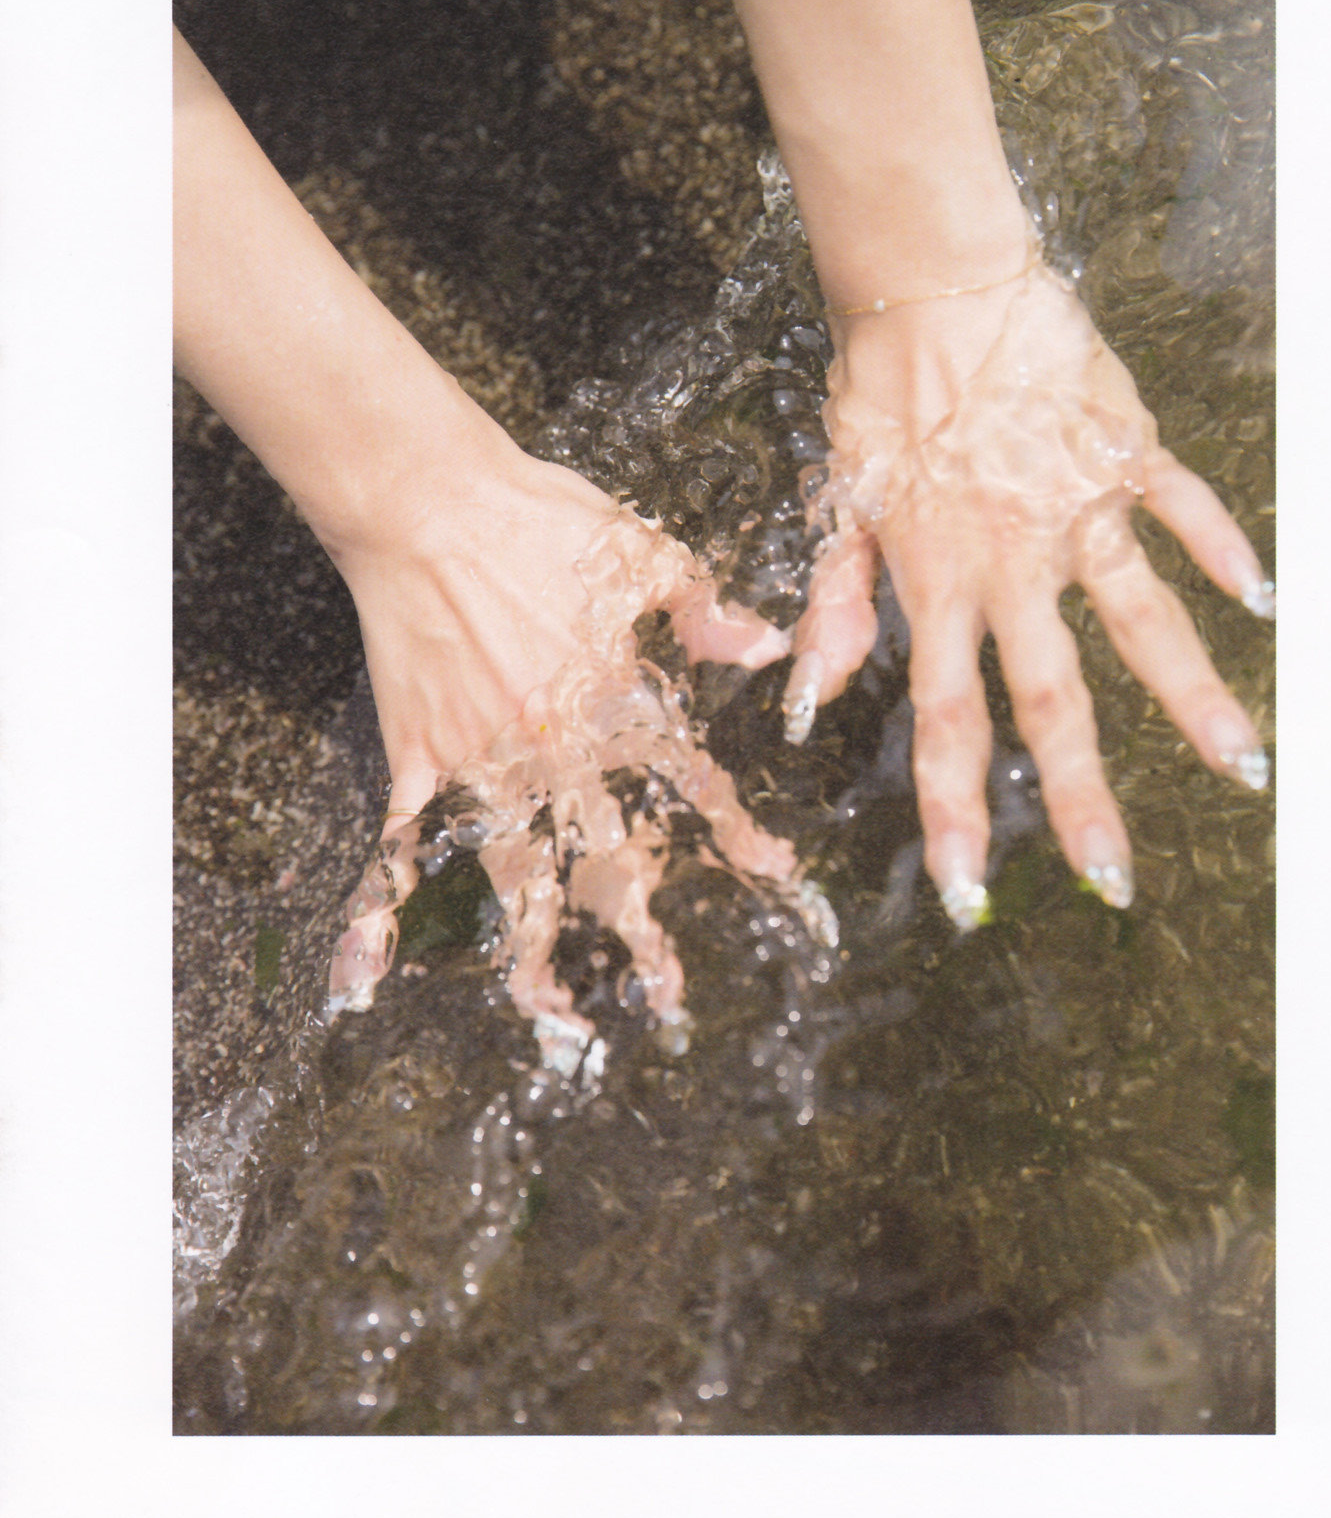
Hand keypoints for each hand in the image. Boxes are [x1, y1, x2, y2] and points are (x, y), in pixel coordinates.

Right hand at [325, 430, 832, 1070]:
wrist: (430, 500)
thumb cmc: (539, 518)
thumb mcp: (645, 552)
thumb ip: (706, 612)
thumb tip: (770, 645)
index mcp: (617, 702)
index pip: (693, 786)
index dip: (740, 835)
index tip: (781, 877)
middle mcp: (556, 748)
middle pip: (609, 856)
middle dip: (644, 930)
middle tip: (669, 995)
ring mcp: (482, 758)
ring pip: (515, 875)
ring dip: (537, 950)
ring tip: (557, 1016)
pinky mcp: (419, 753)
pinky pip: (399, 846)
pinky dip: (376, 913)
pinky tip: (363, 977)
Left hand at [782, 257, 1272, 927]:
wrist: (927, 284)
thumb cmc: (875, 390)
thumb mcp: (835, 498)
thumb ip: (834, 600)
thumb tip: (806, 697)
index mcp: (936, 581)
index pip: (944, 720)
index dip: (952, 812)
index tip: (968, 895)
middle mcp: (1012, 563)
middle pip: (1050, 700)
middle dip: (1081, 799)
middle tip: (1118, 881)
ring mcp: (1076, 510)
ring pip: (1142, 622)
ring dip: (1193, 698)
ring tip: (1243, 767)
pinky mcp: (1122, 453)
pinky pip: (1181, 508)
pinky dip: (1221, 549)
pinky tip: (1263, 598)